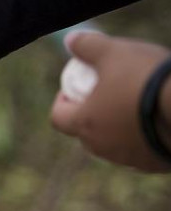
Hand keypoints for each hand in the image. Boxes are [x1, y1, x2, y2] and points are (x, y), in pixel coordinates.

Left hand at [51, 32, 170, 171]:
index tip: (73, 89)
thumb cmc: (147, 79)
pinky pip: (141, 151)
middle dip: (90, 115)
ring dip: (117, 128)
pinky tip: (156, 120)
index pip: (58, 118)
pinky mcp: (153, 165)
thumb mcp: (114, 53)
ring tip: (134, 105)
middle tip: (106, 95)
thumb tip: (70, 40)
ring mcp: (129, 159)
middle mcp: (102, 148)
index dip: (62, 102)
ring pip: (114, 144)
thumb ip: (87, 46)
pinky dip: (143, 138)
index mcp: (84, 124)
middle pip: (85, 133)